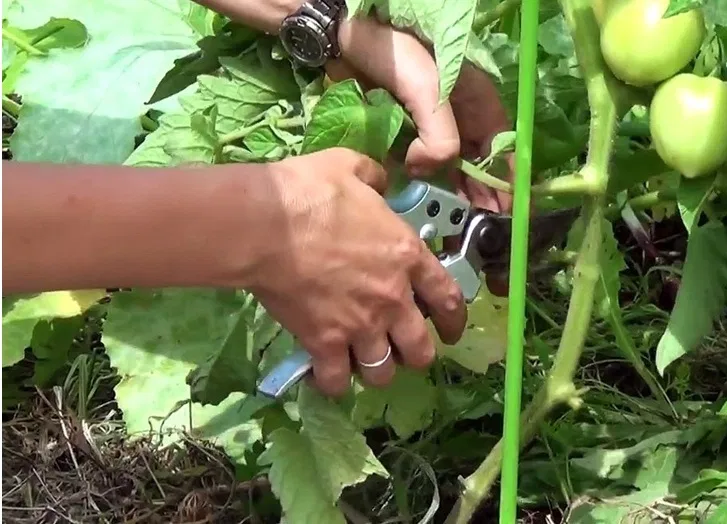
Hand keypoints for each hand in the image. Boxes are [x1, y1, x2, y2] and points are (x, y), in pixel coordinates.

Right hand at [252, 148, 466, 395]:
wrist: (266, 225)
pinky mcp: (324, 342)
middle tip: (403, 350)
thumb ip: (374, 178)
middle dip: (416, 355)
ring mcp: (360, 325)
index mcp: (407, 256)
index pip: (449, 298)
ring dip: (377, 371)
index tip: (452, 331)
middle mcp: (392, 299)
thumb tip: (377, 182)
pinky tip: (326, 375)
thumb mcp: (352, 168)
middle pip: (420, 349)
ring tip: (365, 363)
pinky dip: (333, 382)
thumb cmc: (311, 193)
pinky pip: (337, 380)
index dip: (455, 320)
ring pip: (383, 371)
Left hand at [325, 15, 512, 212]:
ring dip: (453, 194)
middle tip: (475, 230)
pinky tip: (423, 204)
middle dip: (480, 197)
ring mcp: (433, 125)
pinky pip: (422, 162)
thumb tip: (428, 171)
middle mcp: (462, 118)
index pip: (504, 151)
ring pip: (452, 167)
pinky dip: (425, 183)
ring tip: (452, 224)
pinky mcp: (405, 129)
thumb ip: (440, 137)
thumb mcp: (429, 91)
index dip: (507, 184)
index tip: (504, 216)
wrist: (348, 33)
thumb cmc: (398, 52)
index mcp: (479, 104)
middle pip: (479, 165)